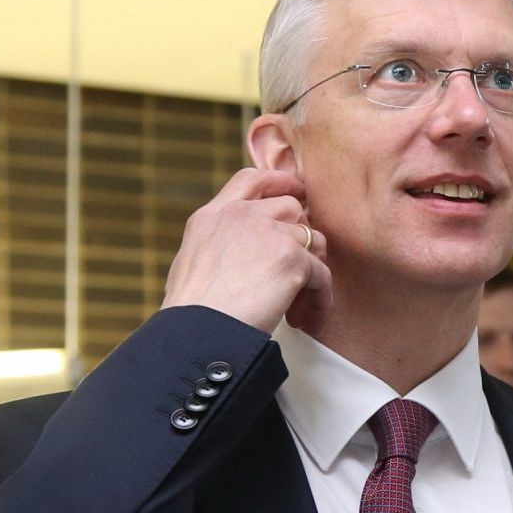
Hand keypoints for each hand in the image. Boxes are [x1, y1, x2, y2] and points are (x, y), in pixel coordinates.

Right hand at [161, 168, 331, 334]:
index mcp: (213, 216)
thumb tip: (239, 257)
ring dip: (313, 270)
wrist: (197, 333)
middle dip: (300, 236)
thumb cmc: (191, 314)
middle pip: (291, 207)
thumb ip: (218, 246)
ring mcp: (269, 233)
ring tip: (302, 301)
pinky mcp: (292, 258)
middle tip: (300, 269)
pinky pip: (322, 274)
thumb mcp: (192, 264)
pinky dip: (320, 298)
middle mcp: (241, 216)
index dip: (279, 182)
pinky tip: (308, 319)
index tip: (296, 191)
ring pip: (313, 239)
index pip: (252, 179)